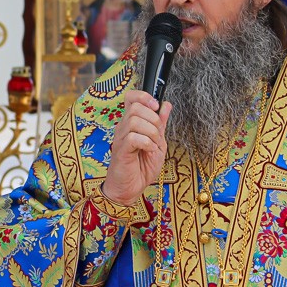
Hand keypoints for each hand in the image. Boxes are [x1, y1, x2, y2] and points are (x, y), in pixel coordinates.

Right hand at [101, 90, 171, 206]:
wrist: (130, 189)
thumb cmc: (141, 168)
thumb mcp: (158, 143)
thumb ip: (160, 124)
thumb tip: (166, 105)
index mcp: (131, 123)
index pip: (131, 98)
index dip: (144, 97)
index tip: (156, 106)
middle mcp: (123, 127)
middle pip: (135, 107)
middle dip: (153, 119)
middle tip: (158, 135)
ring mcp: (120, 138)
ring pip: (135, 121)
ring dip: (151, 132)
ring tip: (154, 145)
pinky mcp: (120, 150)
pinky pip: (134, 137)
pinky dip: (147, 143)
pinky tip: (149, 151)